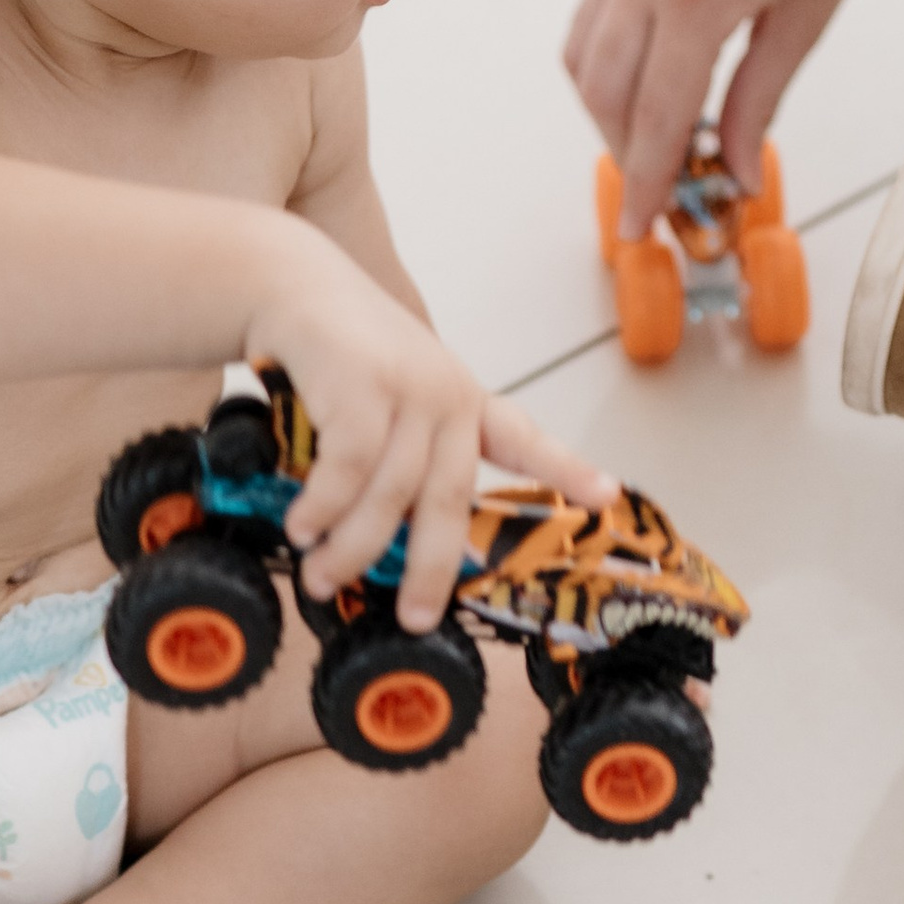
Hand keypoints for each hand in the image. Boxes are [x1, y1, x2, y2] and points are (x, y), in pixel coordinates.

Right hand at [246, 233, 612, 631]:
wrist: (296, 286)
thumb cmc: (341, 356)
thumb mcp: (393, 400)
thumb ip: (407, 459)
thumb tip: (391, 547)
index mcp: (465, 405)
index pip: (524, 441)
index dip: (567, 472)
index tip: (607, 497)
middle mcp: (449, 396)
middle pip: (449, 500)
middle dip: (431, 569)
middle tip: (415, 618)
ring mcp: (409, 388)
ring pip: (391, 494)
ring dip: (351, 548)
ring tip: (320, 576)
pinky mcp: (362, 384)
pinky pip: (348, 470)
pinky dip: (324, 509)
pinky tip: (303, 529)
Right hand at [566, 0, 903, 236]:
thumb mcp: (807, 16)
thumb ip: (757, 98)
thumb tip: (732, 167)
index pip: (656, 114)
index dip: (646, 180)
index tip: (640, 227)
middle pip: (605, 92)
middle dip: (624, 152)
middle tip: (657, 190)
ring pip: (585, 54)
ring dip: (607, 110)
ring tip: (650, 138)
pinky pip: (592, 12)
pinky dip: (605, 60)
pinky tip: (641, 80)